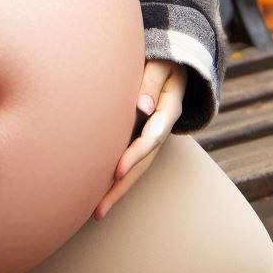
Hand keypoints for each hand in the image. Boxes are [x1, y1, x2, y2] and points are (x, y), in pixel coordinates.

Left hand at [93, 59, 186, 220]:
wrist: (176, 60)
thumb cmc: (162, 59)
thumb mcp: (161, 65)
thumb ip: (150, 82)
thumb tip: (141, 107)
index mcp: (168, 109)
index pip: (151, 137)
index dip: (134, 154)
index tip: (116, 171)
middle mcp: (160, 127)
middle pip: (143, 162)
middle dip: (121, 187)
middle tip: (99, 210)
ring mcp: (152, 133)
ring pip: (137, 166)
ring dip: (118, 189)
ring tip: (96, 212)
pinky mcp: (141, 133)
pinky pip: (131, 158)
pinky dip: (117, 175)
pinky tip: (100, 190)